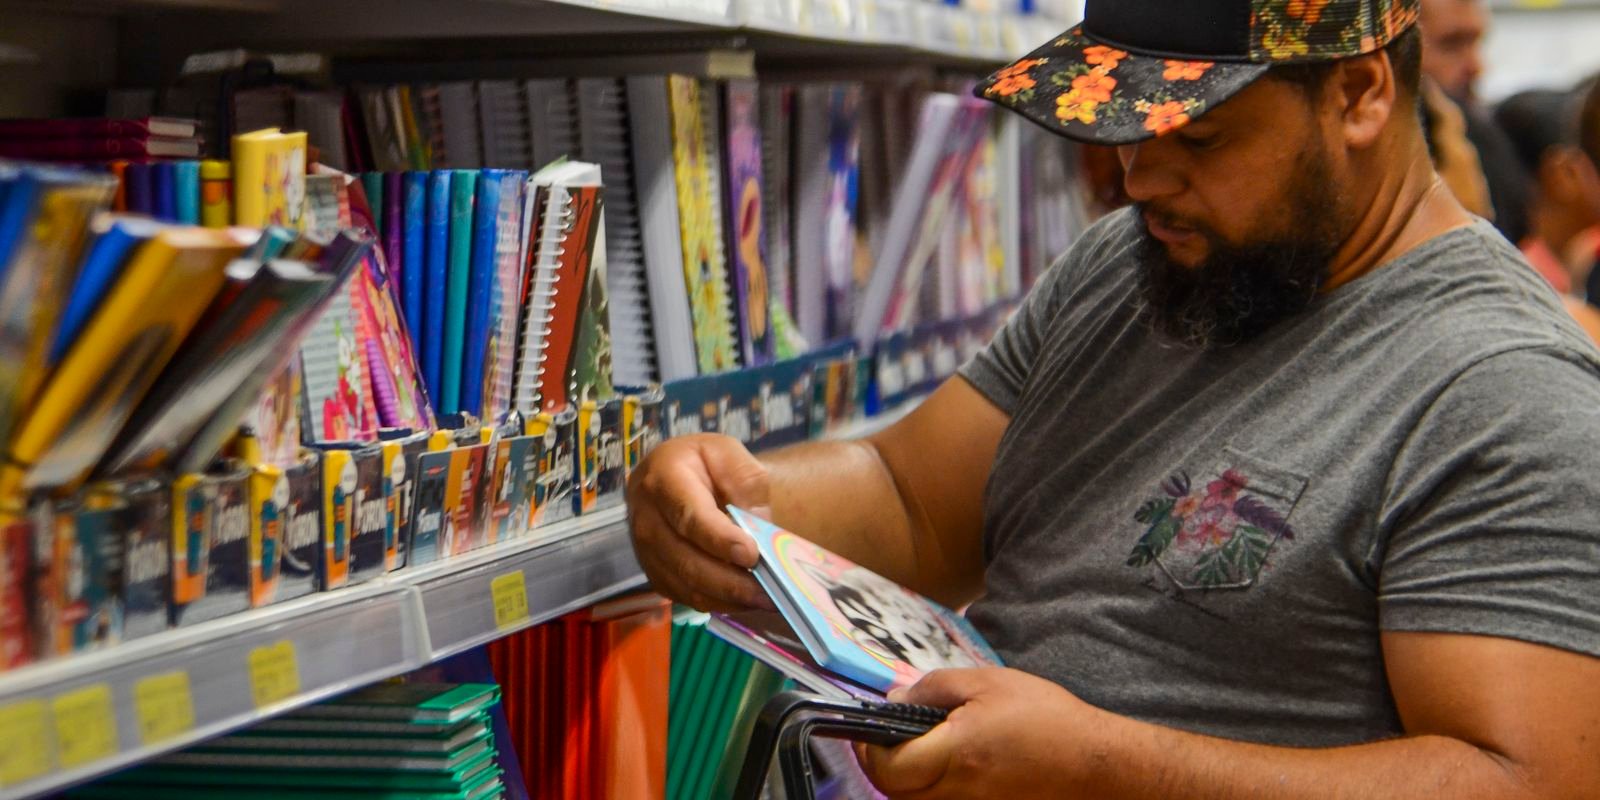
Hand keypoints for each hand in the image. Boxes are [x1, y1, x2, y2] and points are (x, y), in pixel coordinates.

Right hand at [625, 434, 775, 612]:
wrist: (676, 474)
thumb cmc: (704, 463)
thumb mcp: (729, 453)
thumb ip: (747, 483)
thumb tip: (756, 525)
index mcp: (662, 478)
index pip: (689, 516)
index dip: (719, 539)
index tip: (751, 555)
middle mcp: (645, 517)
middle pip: (686, 560)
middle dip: (729, 581)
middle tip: (767, 591)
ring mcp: (645, 549)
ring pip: (685, 584)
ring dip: (726, 598)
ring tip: (763, 600)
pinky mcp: (654, 572)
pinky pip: (684, 596)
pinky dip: (716, 602)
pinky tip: (744, 600)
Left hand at [858, 668, 1106, 798]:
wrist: (1096, 764)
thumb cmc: (1047, 719)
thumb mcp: (987, 683)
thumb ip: (934, 689)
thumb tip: (895, 699)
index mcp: (956, 755)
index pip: (886, 768)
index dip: (869, 747)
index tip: (871, 728)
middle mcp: (958, 794)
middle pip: (894, 792)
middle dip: (882, 763)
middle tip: (892, 736)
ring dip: (906, 778)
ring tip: (922, 748)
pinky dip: (932, 789)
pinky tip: (949, 765)